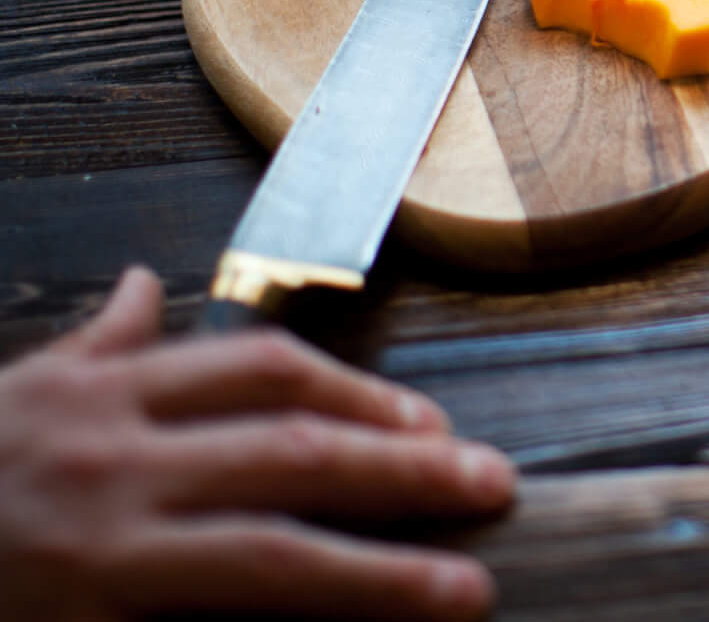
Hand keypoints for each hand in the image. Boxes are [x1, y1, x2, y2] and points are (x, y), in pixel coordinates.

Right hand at [0, 267, 514, 620]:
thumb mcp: (17, 391)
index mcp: (105, 390)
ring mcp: (97, 542)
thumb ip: (101, 343)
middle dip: (402, 468)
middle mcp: (110, 454)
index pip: (264, 369)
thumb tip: (159, 289)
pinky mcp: (84, 616)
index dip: (360, 391)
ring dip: (378, 572)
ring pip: (267, 551)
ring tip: (465, 589)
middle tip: (493, 484)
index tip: (431, 423)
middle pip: (292, 447)